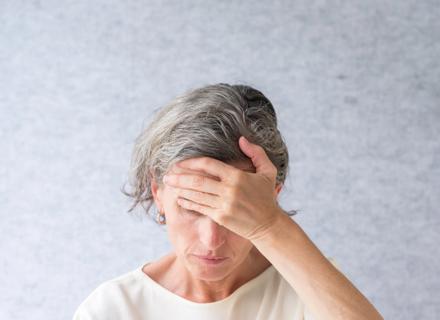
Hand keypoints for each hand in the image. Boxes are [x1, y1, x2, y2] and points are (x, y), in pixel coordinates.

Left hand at [162, 136, 284, 241]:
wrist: (268, 224)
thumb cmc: (266, 196)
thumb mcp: (267, 171)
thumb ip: (256, 152)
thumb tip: (241, 139)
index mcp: (237, 176)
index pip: (208, 165)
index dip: (191, 162)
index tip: (180, 162)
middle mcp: (229, 190)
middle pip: (197, 180)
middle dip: (179, 177)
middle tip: (167, 174)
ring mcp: (224, 205)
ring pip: (196, 195)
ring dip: (180, 189)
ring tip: (169, 185)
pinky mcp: (221, 217)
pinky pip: (200, 208)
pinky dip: (188, 202)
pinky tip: (179, 198)